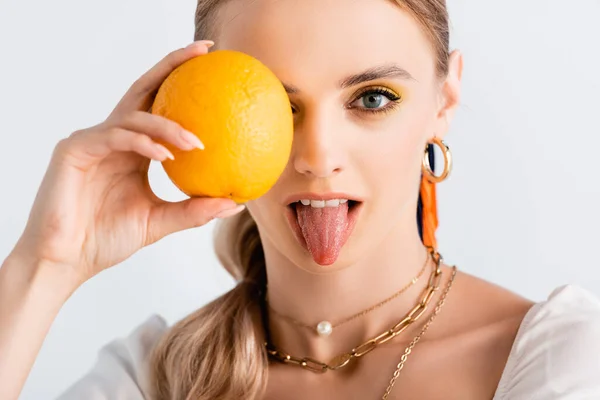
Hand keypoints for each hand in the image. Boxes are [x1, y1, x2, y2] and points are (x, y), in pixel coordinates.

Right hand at [10, 40, 242, 284]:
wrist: (68, 260)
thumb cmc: (108, 239)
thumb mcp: (161, 220)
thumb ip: (195, 210)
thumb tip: (237, 202)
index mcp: (134, 148)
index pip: (160, 106)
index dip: (184, 84)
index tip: (215, 70)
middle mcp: (115, 137)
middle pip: (144, 89)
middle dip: (173, 65)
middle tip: (204, 52)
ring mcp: (93, 140)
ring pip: (134, 116)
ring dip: (167, 126)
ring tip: (196, 142)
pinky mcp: (75, 149)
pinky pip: (114, 137)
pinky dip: (141, 143)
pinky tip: (165, 155)